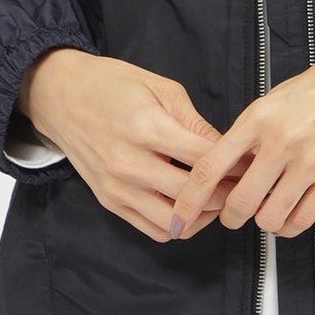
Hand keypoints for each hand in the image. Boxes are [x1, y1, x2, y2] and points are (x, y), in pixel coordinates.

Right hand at [23, 48, 244, 243]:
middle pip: (193, 195)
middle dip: (226, 193)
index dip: (236, 164)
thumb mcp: (160, 87)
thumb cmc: (112, 85)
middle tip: (244, 184)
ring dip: (202, 215)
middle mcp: (130, 164)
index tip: (254, 162)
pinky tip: (189, 206)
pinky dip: (177, 224)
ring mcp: (118, 187)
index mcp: (146, 128)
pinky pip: (152, 229)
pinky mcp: (110, 201)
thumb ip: (194, 122)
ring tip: (217, 198)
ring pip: (174, 222)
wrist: (61, 97)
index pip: (204, 158)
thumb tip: (227, 148)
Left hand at [166, 53, 314, 241]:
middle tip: (234, 214)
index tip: (180, 216)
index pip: (211, 166)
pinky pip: (301, 221)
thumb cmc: (313, 92)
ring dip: (264, 221)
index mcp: (257, 119)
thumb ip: (245, 137)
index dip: (190, 198)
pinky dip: (289, 226)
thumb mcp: (269, 103)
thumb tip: (222, 174)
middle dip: (231, 216)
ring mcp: (309, 163)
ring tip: (268, 208)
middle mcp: (281, 142)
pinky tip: (289, 213)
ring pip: (269, 218)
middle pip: (240, 202)